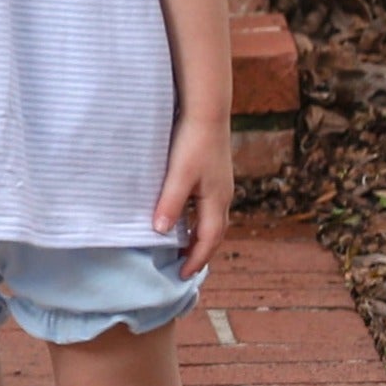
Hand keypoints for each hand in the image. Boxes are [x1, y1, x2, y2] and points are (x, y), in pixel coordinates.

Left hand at [157, 109, 235, 277]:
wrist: (207, 111)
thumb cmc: (193, 142)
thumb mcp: (178, 175)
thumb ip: (170, 203)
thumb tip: (161, 232)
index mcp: (216, 201)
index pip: (209, 239)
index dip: (196, 258)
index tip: (183, 274)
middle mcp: (223, 196)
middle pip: (215, 233)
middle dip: (201, 252)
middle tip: (184, 267)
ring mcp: (221, 185)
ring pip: (213, 220)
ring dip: (201, 237)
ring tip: (184, 247)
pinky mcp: (215, 175)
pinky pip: (209, 207)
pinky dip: (200, 220)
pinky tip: (186, 216)